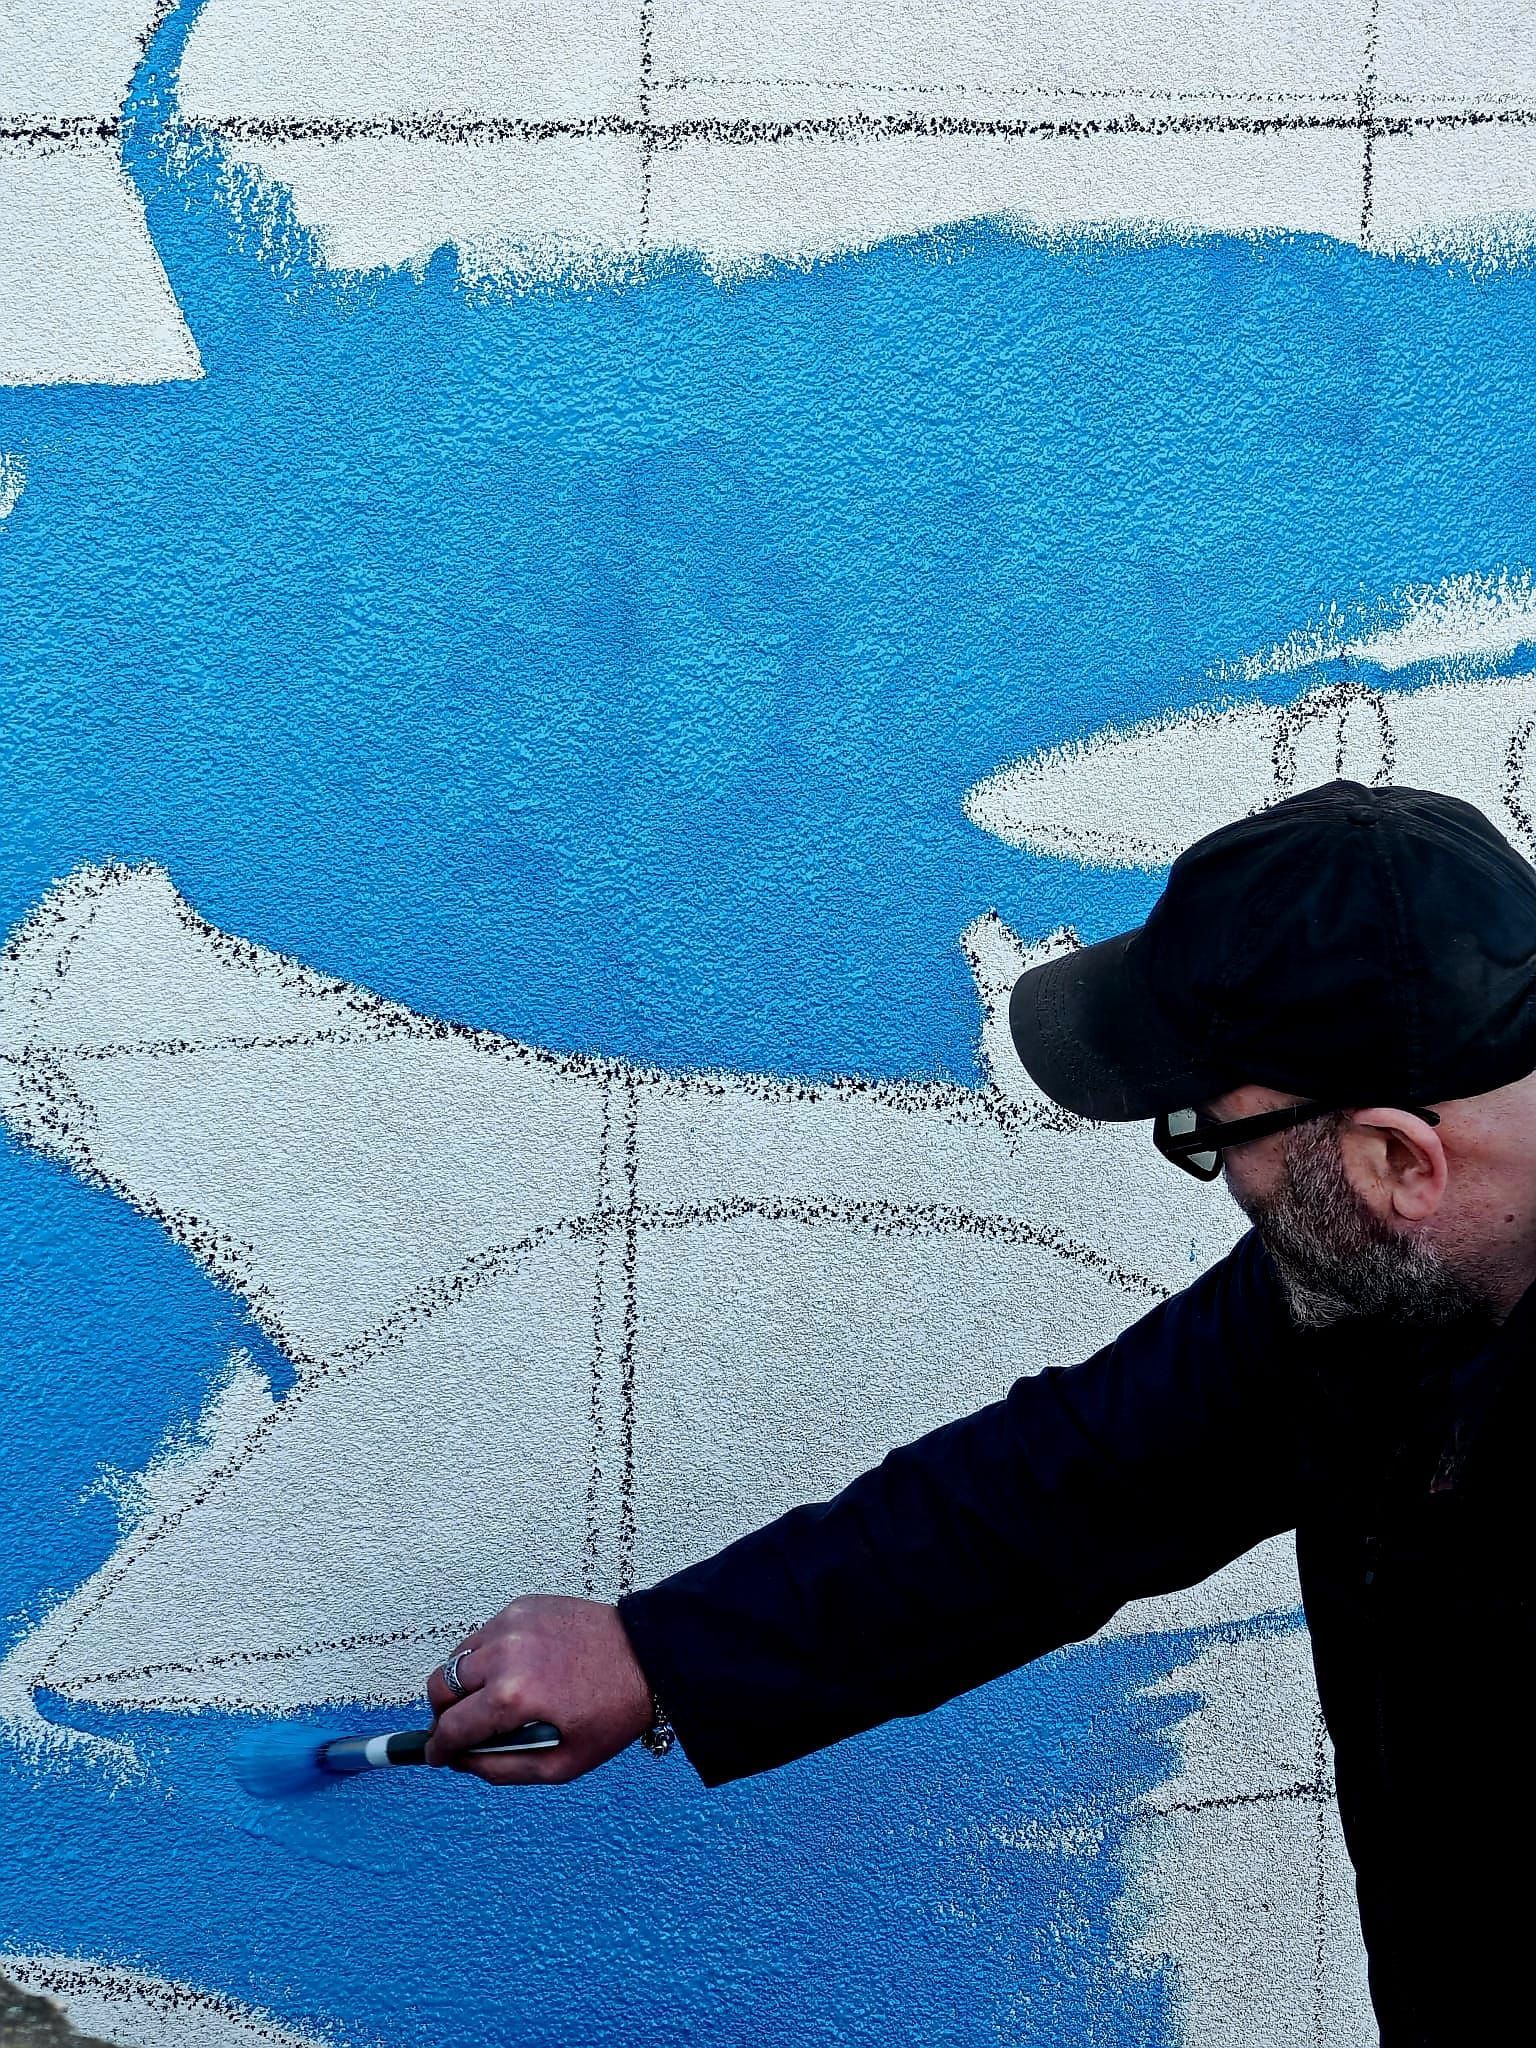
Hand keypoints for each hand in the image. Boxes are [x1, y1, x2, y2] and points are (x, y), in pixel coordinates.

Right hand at [424, 1595, 653, 1783]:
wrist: (647, 1657)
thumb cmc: (611, 1712)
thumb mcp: (561, 1764)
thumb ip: (501, 1769)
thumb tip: (461, 1762)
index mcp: (512, 1696)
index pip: (450, 1727)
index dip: (439, 1748)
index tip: (439, 1755)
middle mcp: (504, 1654)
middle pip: (440, 1686)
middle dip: (444, 1713)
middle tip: (462, 1728)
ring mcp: (511, 1623)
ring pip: (458, 1657)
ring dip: (463, 1683)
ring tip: (491, 1699)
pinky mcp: (522, 1605)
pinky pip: (484, 1634)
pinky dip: (487, 1655)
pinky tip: (514, 1670)